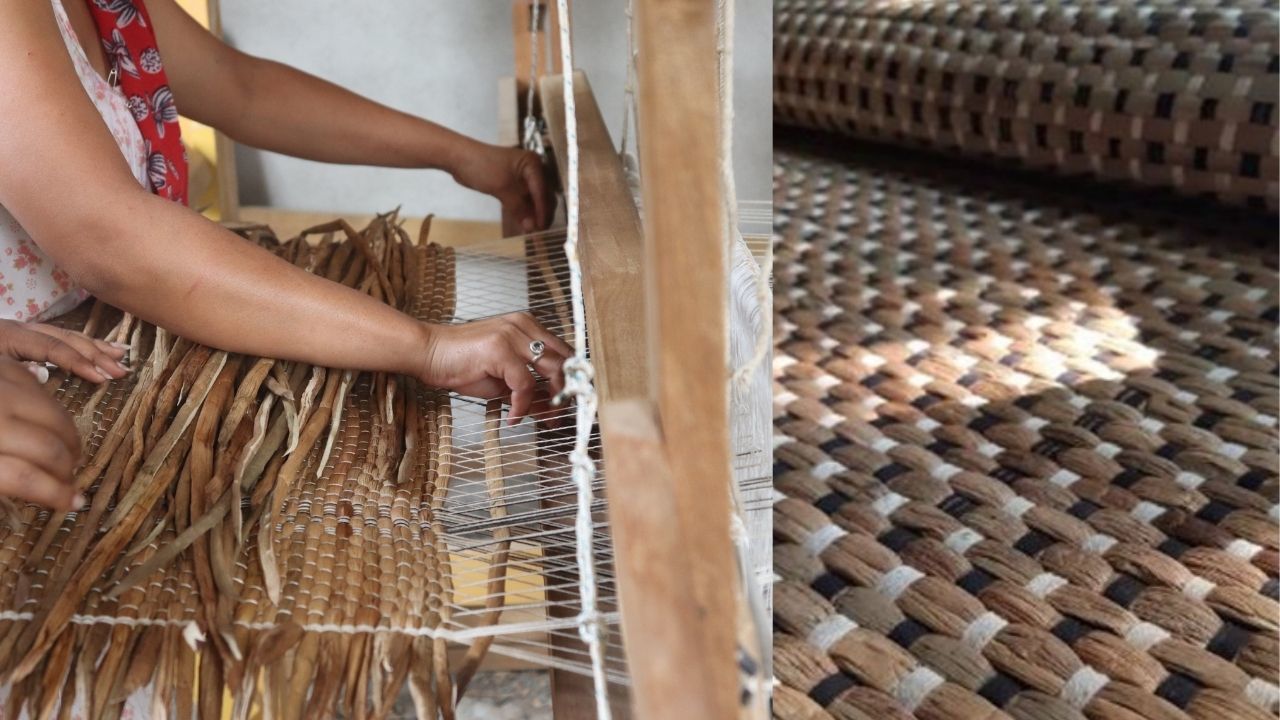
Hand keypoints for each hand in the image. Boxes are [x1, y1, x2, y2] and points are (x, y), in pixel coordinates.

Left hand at [0, 319, 129, 383]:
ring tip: (119, 356)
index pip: (52, 346)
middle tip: (121, 371)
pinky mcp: (13, 340)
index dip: (79, 362)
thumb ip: (15, 375)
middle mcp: (15, 330)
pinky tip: (91, 352)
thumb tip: (41, 376)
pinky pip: (53, 339)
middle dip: (94, 354)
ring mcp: (15, 333)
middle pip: (62, 337)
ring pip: (61, 335)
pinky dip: (76, 346)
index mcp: (6, 336)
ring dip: (92, 347)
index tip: (102, 378)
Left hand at [0, 357, 81, 509]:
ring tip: (75, 451)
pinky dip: (52, 405)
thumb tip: (42, 486)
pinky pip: (37, 385)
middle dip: (65, 469)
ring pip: (52, 414)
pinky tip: (58, 419)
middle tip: (71, 480)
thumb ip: (0, 477)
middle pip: (47, 447)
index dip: (57, 495)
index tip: (74, 504)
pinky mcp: (0, 365)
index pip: (27, 479)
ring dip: (69, 436)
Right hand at [418, 312, 571, 425]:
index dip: (570, 378)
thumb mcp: (501, 377)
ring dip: (552, 399)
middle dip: (567, 391)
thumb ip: (527, 388)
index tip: (568, 401)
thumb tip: (548, 409)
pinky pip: (525, 384)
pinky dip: (523, 405)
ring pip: (551, 370)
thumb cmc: (460, 362)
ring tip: (546, 418)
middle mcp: (523, 326)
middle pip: (563, 360)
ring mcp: (513, 335)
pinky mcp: (501, 349)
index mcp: (526, 326)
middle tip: (561, 414)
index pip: (562, 351)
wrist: (428, 353)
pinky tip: (513, 417)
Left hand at [452, 144, 553, 234]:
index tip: (541, 228)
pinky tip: (525, 224)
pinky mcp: (516, 185)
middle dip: (541, 214)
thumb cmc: (481, 166)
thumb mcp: (502, 187)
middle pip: (544, 196)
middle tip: (538, 233)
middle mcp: (533, 170)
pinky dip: (526, 212)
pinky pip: (525, 201)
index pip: (543, 191)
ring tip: (532, 232)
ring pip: (535, 200)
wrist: (459, 158)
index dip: (543, 211)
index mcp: (534, 164)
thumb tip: (532, 227)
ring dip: (534, 215)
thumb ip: (518, 207)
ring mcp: (525, 178)